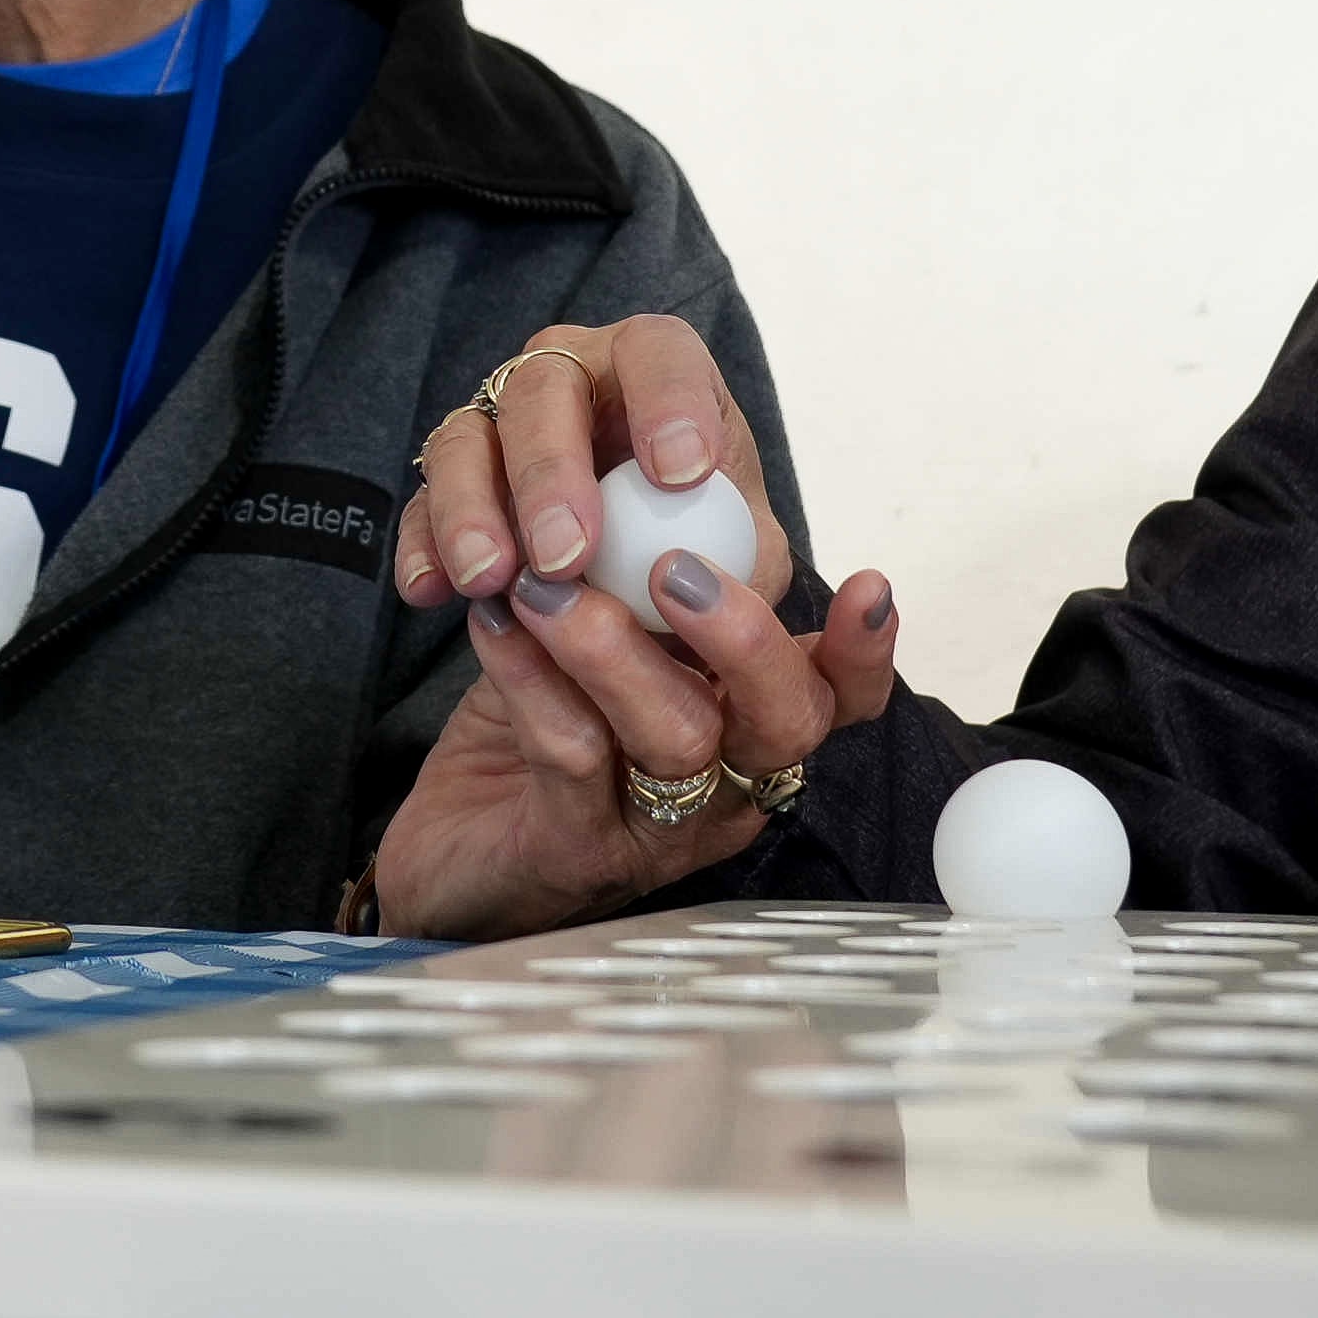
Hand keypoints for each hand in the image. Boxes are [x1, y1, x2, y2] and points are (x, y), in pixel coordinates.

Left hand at [370, 320, 901, 938]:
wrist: (447, 847)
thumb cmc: (541, 722)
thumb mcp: (604, 636)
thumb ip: (648, 575)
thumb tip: (666, 469)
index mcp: (744, 725)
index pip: (835, 698)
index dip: (864, 650)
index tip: (870, 581)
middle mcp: (722, 782)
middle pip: (783, 724)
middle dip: (743, 637)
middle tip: (675, 568)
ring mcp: (653, 826)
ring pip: (676, 739)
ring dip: (612, 648)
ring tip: (546, 583)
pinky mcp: (571, 849)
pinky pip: (570, 754)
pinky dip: (532, 677)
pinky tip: (495, 619)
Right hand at [388, 315, 754, 611]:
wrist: (650, 577)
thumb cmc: (705, 540)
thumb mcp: (747, 550)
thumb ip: (741, 558)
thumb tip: (710, 576)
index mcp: (653, 367)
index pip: (658, 352)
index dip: (667, 401)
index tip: (681, 476)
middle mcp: (568, 374)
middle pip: (544, 390)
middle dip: (551, 474)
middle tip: (566, 557)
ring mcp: (499, 421)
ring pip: (467, 438)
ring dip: (472, 509)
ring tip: (491, 580)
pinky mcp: (453, 477)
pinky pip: (423, 500)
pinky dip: (422, 544)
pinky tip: (431, 590)